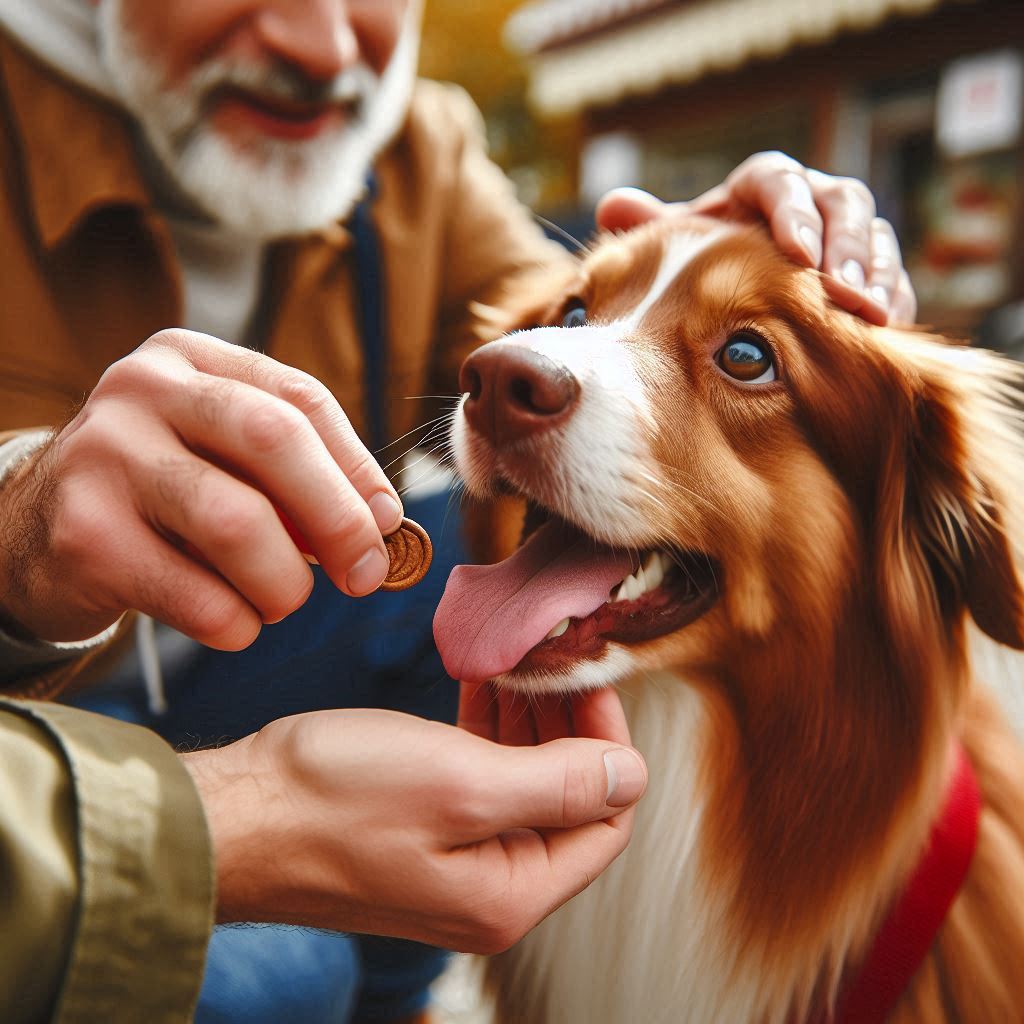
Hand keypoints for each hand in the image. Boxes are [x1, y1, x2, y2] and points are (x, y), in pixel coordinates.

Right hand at [0, 330, 402, 647]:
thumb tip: (382, 524)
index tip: (387, 522)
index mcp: (191, 358)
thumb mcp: (222, 457)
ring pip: (237, 522)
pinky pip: (195, 593)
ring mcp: (106, 456)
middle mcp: (143, 389)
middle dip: (338, 516)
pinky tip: (236, 624)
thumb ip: (297, 475)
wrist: (35, 532)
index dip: (358, 466)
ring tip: (283, 600)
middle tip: (364, 574)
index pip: (301, 399)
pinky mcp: (84, 534)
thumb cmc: (161, 493)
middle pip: (276, 439)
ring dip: (285, 581)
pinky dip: (236, 622)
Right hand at [183, 700, 647, 952]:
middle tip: (559, 660)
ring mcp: (451, 857)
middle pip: (564, 800)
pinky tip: (482, 682)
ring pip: (520, 782)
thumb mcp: (462, 784)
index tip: (591, 680)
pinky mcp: (418, 827)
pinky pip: (475, 777)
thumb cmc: (336, 802)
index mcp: (509, 892)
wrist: (236, 815)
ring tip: (523, 662)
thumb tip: (631, 777)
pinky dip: (486, 729)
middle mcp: (487, 885)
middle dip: (569, 727)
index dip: (607, 746)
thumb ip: (557, 785)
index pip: (602, 821)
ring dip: (528, 721)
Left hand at [596, 151, 916, 326]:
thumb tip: (613, 205)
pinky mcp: (867, 272)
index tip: (795, 251)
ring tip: (869, 313)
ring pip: (873, 236)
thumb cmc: (699, 273)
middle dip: (844, 244)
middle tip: (842, 288)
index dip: (791, 210)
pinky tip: (885, 327)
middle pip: (839, 201)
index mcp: (756, 191)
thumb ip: (653, 231)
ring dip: (873, 272)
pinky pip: (890, 275)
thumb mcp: (677, 255)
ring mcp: (842, 237)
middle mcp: (805, 204)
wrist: (729, 311)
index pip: (777, 179)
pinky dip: (890, 296)